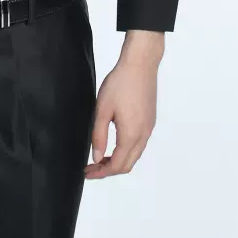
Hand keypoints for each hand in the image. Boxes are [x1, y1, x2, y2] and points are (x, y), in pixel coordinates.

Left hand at [83, 35, 162, 179]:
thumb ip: (99, 135)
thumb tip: (97, 157)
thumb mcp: (102, 109)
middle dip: (109, 170)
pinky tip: (114, 143)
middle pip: (128, 164)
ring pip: (135, 155)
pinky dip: (126, 151)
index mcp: (131, 134)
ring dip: (118, 160)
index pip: (117, 165)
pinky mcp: (150, 121)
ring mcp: (149, 128)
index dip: (101, 173)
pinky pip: (139, 144)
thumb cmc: (120, 83)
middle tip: (91, 168)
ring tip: (100, 157)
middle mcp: (143, 135)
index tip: (87, 172)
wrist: (141, 64)